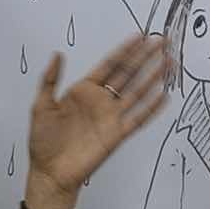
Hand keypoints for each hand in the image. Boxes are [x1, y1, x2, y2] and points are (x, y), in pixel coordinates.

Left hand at [20, 33, 176, 208]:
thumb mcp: (41, 106)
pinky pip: (138, 119)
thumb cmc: (43, 140)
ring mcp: (111, 117)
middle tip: (160, 42)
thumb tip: (58, 54)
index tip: (139, 36)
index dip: (124, 51)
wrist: (50, 172)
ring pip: (137, 92)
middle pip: (128, 75)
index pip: (109, 66)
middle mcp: (101, 101)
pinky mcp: (117, 135)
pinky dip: (152, 108)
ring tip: (168, 62)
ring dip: (152, 77)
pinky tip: (164, 95)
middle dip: (144, 58)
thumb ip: (50, 80)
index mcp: (84, 90)